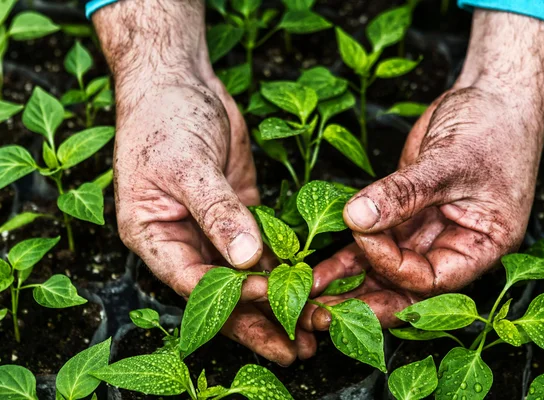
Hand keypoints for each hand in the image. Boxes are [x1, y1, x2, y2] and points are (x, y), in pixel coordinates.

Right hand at [93, 0, 315, 363]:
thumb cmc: (165, 118)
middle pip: (221, 291)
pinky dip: (283, 269)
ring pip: (245, 276)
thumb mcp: (187, 164)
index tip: (267, 297)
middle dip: (257, 320)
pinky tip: (308, 289)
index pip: (191, 280)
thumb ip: (217, 211)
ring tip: (311, 331)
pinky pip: (263, 250)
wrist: (178, 82)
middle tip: (296, 347)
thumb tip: (246, 258)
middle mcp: (182, 240)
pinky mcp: (239, 215)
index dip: (228, 295)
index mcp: (152, 235)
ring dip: (276, 302)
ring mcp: (212, 230)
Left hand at [301, 10, 543, 330]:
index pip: (430, 278)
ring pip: (383, 269)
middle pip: (404, 288)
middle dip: (363, 301)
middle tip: (320, 313)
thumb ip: (405, 192)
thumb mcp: (451, 162)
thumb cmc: (492, 129)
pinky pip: (373, 242)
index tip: (363, 233)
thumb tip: (357, 216)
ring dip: (348, 283)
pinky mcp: (403, 216)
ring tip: (309, 294)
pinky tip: (319, 271)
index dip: (392, 264)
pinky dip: (347, 256)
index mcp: (480, 247)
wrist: (492, 98)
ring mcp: (426, 233)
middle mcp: (452, 248)